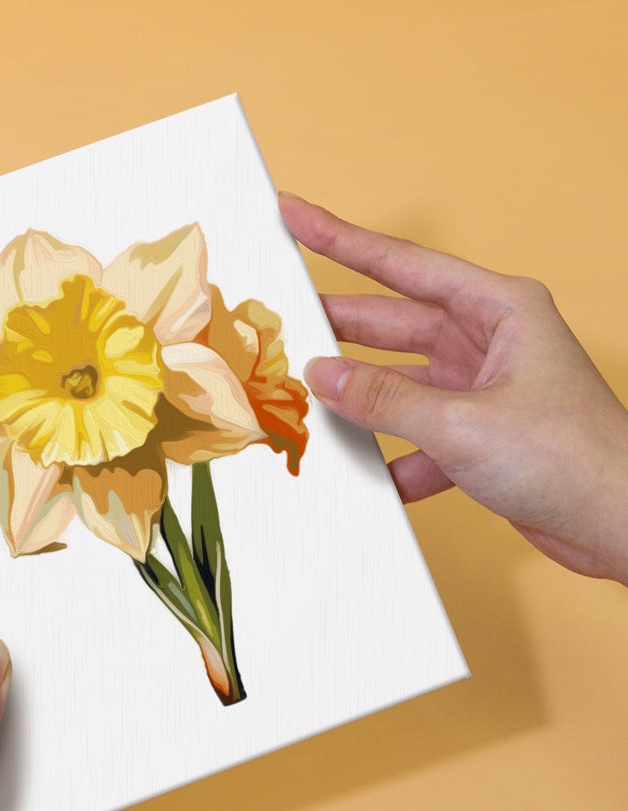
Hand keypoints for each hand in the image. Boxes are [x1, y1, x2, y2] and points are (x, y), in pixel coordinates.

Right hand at [279, 193, 627, 585]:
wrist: (620, 526)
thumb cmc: (573, 458)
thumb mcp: (462, 424)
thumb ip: (384, 398)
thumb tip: (322, 377)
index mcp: (499, 309)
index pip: (403, 266)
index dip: (342, 240)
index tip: (297, 217)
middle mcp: (490, 342)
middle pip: (393, 325)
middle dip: (338, 328)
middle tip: (283, 323)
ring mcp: (483, 391)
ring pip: (400, 384)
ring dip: (362, 401)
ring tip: (310, 404)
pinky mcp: (480, 437)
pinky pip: (418, 436)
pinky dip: (393, 456)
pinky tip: (369, 475)